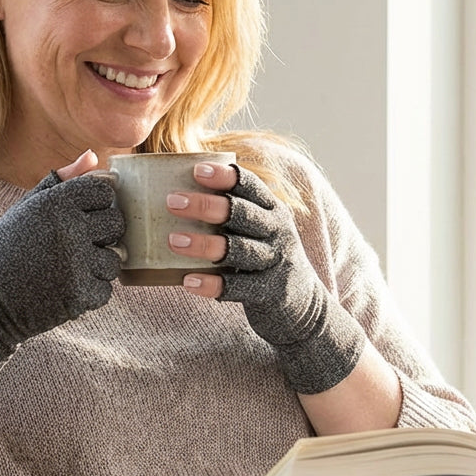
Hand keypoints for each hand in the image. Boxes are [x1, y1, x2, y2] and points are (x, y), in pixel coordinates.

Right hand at [0, 151, 123, 395]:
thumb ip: (61, 181)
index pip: (105, 191)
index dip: (99, 203)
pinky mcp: (78, 295)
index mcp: (55, 202)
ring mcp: (75, 263)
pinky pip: (105, 289)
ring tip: (72, 267)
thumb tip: (94, 157)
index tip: (85, 215)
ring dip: (98, 265)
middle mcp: (68, 228)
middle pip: (116, 222)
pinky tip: (66, 287)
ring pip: (115, 259)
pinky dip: (91, 291)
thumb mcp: (26, 208)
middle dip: (104, 233)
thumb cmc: (7, 249)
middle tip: (79, 243)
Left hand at [166, 161, 364, 393]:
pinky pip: (239, 287)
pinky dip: (213, 284)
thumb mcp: (258, 230)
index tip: (197, 170)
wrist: (303, 305)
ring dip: (205, 244)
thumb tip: (172, 195)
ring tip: (174, 240)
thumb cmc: (264, 257)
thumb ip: (230, 214)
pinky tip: (188, 281)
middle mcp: (277, 232)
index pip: (251, 186)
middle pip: (243, 214)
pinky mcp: (270, 292)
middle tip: (173, 202)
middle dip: (207, 206)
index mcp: (271, 210)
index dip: (226, 176)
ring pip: (240, 250)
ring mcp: (276, 262)